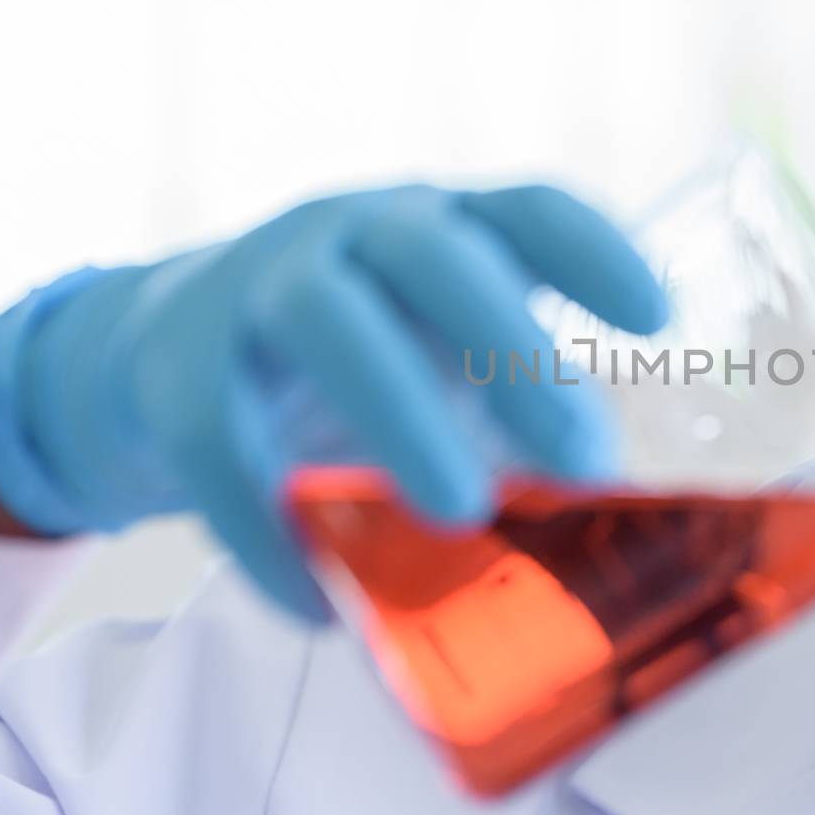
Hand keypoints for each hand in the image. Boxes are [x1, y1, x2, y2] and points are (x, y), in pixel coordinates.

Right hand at [0, 184, 667, 618]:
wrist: (156, 357)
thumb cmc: (347, 361)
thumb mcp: (435, 357)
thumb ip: (515, 411)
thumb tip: (626, 514)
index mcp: (435, 227)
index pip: (524, 209)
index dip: (593, 253)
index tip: (658, 319)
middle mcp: (350, 233)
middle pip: (433, 258)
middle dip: (513, 352)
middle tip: (584, 459)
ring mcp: (255, 285)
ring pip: (326, 320)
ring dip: (400, 413)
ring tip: (462, 512)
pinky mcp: (169, 365)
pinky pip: (214, 437)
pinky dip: (266, 525)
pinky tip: (321, 605)